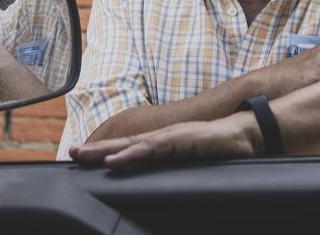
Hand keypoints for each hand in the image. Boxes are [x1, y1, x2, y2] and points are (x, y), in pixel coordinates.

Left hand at [71, 112, 261, 168]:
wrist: (246, 136)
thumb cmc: (219, 150)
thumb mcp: (190, 164)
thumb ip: (173, 169)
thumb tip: (158, 182)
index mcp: (162, 144)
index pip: (128, 148)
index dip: (105, 152)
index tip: (81, 156)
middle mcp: (163, 138)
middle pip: (124, 143)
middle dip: (97, 149)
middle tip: (72, 153)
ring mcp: (172, 137)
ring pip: (134, 145)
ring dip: (109, 151)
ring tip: (86, 156)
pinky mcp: (183, 140)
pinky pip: (155, 148)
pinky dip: (134, 153)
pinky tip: (119, 159)